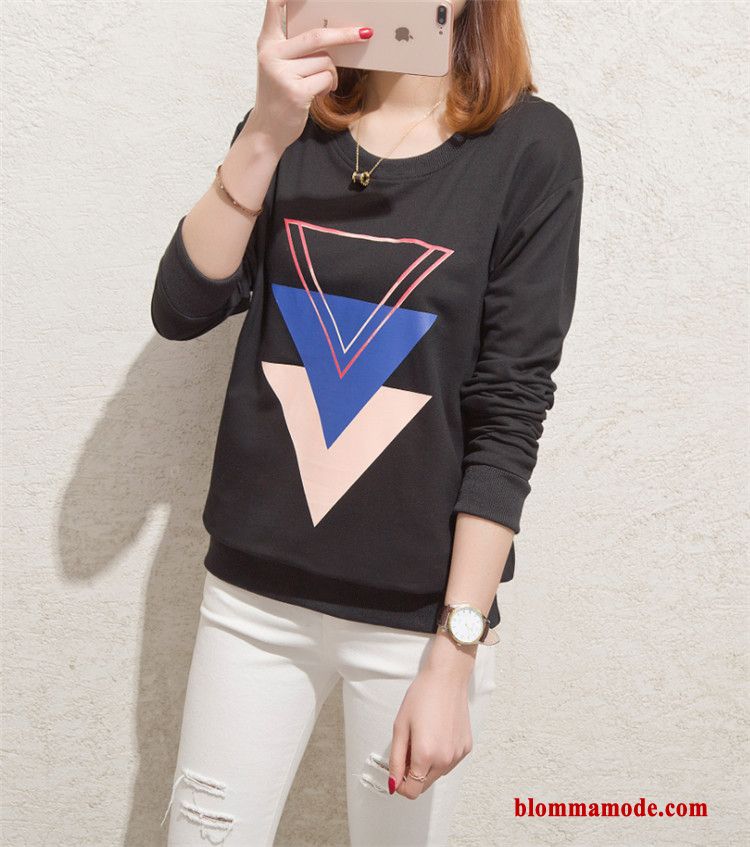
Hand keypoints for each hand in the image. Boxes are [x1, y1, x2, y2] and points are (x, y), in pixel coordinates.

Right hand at [242, 0, 372, 153]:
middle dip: (344, 35)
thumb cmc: (281, 95)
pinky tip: (318, 94)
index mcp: (267, 43)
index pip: (275, 5)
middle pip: (317, 36)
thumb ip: (297, 48)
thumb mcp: (282, 66)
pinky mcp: (296, 92)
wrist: (267, 130)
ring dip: (331, 74)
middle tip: (365, 33)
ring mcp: (282, 73)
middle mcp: (271, 54)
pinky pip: (326, 79)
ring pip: (325, 61)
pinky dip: (329, 86)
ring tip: (319, 85)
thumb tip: (334, 35)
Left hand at [388, 632, 476, 798]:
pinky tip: (437, 734)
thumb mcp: (400, 727)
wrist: (446, 679)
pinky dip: (440, 756)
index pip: (412, 791)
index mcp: (426, 755)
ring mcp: (458, 755)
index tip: (397, 772)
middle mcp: (445, 760)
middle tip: (408, 748)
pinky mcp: (466, 747)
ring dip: (427, 765)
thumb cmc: (421, 697)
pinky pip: (449, 762)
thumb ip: (396, 759)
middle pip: (424, 785)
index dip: (400, 785)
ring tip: (423, 737)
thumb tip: (394, 783)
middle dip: (412, 774)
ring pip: (437, 774)